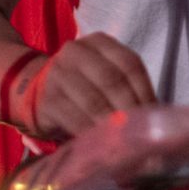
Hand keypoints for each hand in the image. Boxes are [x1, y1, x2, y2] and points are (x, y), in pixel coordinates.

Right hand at [17, 32, 155, 139]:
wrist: (33, 89)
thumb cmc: (80, 85)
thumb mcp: (102, 75)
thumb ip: (125, 87)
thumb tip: (156, 119)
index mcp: (99, 42)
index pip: (130, 64)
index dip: (146, 91)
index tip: (155, 118)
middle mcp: (77, 52)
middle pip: (113, 81)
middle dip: (131, 111)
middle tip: (144, 137)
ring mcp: (59, 74)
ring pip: (94, 101)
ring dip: (114, 126)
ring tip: (128, 145)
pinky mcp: (48, 100)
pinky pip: (76, 119)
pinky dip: (93, 134)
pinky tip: (105, 147)